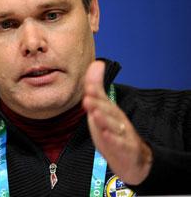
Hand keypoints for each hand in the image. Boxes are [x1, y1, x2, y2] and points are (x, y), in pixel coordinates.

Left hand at [82, 61, 152, 184]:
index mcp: (110, 109)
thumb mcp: (101, 107)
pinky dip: (113, 139)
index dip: (95, 92)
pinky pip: (119, 143)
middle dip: (98, 104)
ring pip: (114, 126)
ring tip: (95, 114)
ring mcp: (122, 133)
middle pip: (108, 111)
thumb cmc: (111, 128)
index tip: (88, 86)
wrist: (130, 157)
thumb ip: (96, 87)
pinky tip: (106, 135)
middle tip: (88, 99)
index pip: (101, 98)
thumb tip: (97, 63)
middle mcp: (117, 119)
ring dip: (104, 120)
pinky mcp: (125, 148)